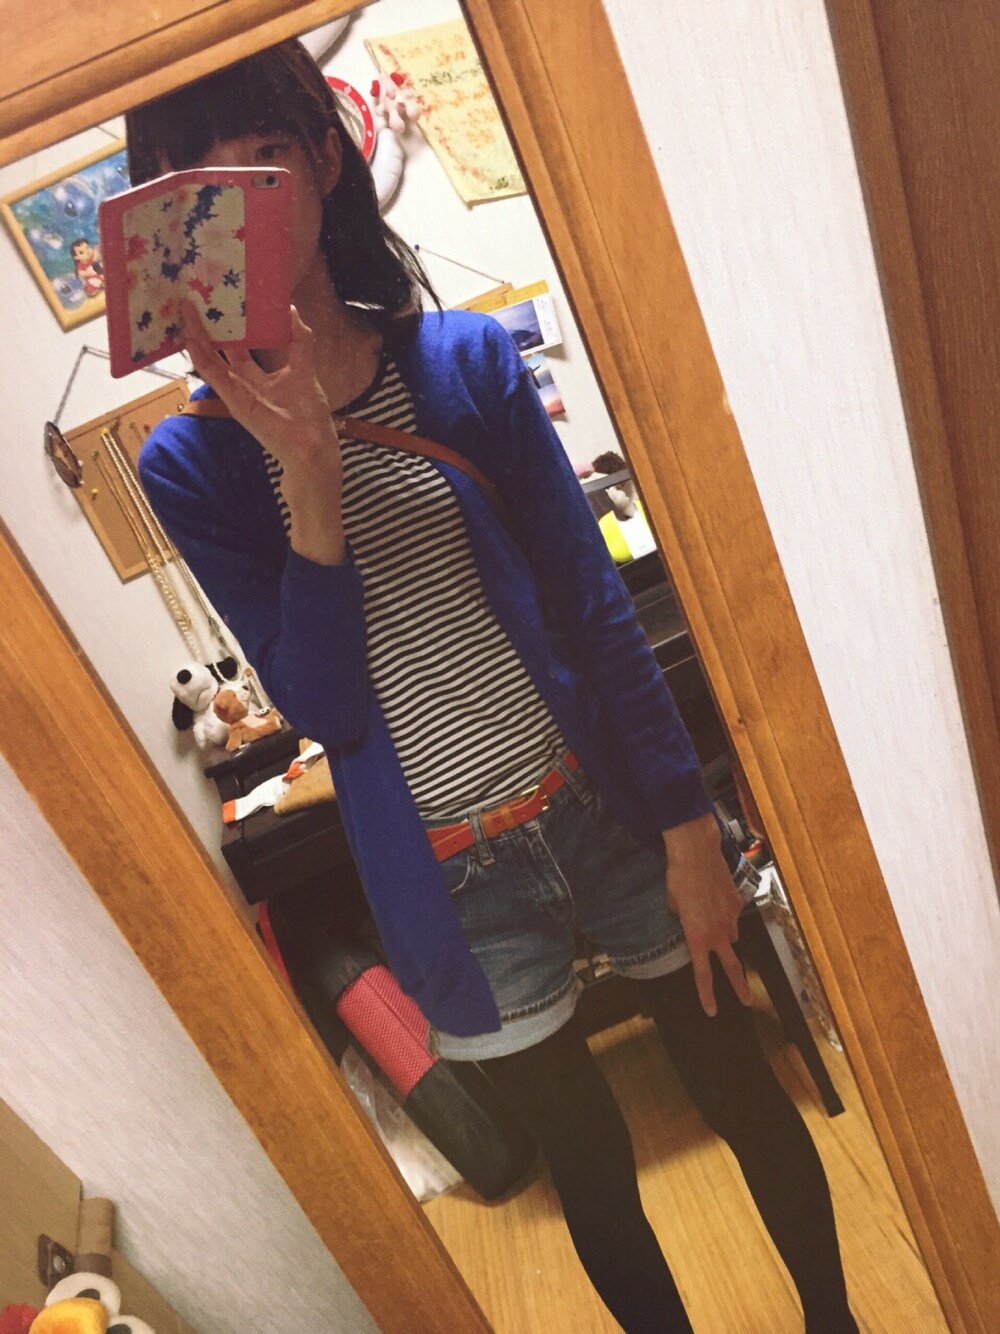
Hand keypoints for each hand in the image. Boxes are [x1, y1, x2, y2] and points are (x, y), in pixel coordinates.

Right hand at [180, 303, 339, 469]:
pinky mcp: (236, 402)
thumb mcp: (304, 369)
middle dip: (208, 326)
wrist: (312, 449)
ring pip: (211, 360)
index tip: (220, 302)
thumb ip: (299, 341)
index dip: (228, 326)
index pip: (237, 347)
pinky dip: (202, 359)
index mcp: (256, 377)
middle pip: (220, 350)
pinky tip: (190, 340)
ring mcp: (237, 393)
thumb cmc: (309, 415)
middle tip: (195, 297)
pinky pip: (215, 377)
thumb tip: (291, 310)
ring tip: (185, 309)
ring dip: (197, 336)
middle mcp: (242, 384)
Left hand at [663, 813, 751, 1016]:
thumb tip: (686, 917)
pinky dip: (726, 913)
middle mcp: (718, 932)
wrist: (697, 853)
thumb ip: (682, 919)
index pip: (703, 975)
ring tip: (712, 922)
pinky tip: (716, 898)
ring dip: (724, 937)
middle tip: (747, 1001)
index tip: (713, 1011)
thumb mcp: (672, 904)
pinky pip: (733, 915)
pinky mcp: (738, 902)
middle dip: (739, 987)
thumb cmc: (678, 878)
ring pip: (731, 936)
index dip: (708, 995)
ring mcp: (731, 918)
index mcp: (697, 938)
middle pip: (733, 967)